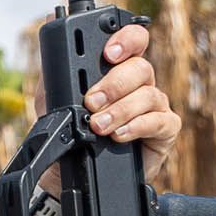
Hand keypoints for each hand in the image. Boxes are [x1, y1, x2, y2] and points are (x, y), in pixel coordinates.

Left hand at [32, 22, 182, 176]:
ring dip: (120, 110)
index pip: (132, 42)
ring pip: (148, 95)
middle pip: (140, 68)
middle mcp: (138, 84)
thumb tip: (52, 61)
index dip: (126, 40)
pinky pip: (159, 121)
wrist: (72, 175)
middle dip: (115, 83)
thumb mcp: (52, 105)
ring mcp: (154, 106)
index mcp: (116, 70)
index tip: (109, 52)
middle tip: (91, 102)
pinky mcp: (164, 131)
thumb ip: (53, 80)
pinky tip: (119, 135)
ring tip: (98, 126)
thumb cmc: (68, 135)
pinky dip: (137, 127)